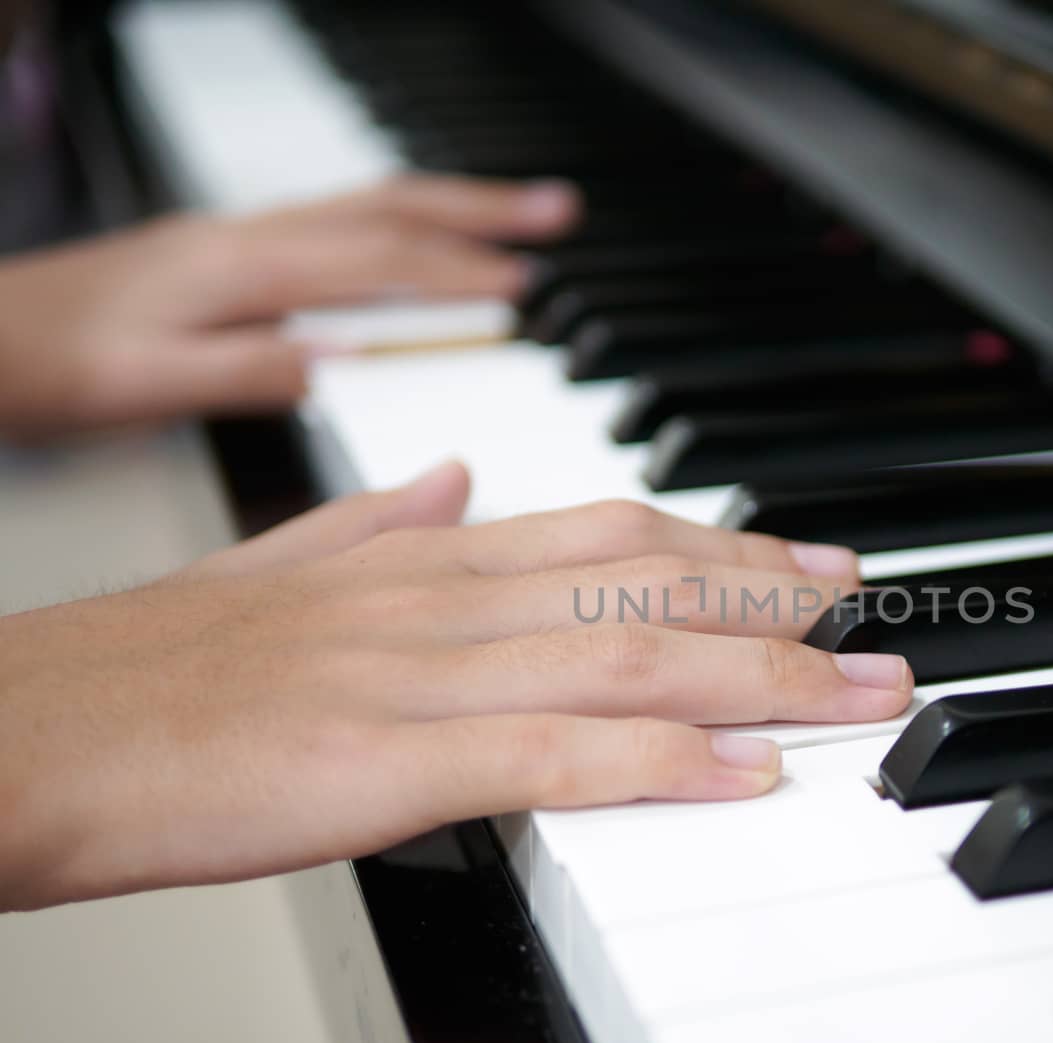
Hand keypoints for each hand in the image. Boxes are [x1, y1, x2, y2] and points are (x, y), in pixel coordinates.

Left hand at [0, 174, 580, 438]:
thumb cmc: (46, 363)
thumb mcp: (139, 385)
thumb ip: (244, 370)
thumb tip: (338, 363)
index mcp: (238, 270)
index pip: (373, 260)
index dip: (454, 271)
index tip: (525, 286)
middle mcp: (246, 238)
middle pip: (387, 207)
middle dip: (482, 209)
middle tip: (558, 211)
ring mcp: (237, 238)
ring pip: (367, 204)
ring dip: (449, 208)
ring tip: (516, 215)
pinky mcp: (226, 252)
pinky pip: (337, 222)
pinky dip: (398, 223)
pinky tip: (415, 241)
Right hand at [0, 466, 912, 909]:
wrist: (29, 731)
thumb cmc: (146, 669)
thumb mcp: (275, 565)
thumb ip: (374, 519)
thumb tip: (449, 481)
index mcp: (418, 556)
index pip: (607, 530)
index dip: (722, 541)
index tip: (804, 560)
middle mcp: (438, 598)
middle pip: (645, 582)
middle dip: (775, 599)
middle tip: (871, 615)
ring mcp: (420, 677)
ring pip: (629, 657)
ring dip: (762, 676)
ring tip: (857, 694)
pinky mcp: (389, 764)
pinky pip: (560, 756)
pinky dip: (665, 763)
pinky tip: (747, 777)